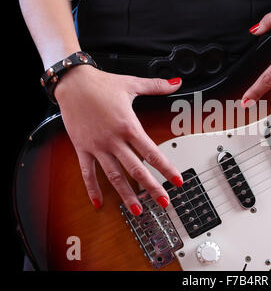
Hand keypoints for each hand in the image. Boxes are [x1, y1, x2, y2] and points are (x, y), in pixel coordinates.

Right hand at [55, 65, 183, 214]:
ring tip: (137, 210)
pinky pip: (88, 172)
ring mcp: (97, 147)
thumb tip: (175, 82)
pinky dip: (92, 188)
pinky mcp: (82, 148)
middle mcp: (113, 140)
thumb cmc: (101, 84)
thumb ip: (156, 86)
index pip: (152, 152)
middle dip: (152, 187)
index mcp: (128, 126)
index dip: (166, 168)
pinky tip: (99, 202)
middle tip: (164, 202)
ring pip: (114, 176)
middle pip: (136, 169)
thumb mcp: (131, 84)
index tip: (177, 180)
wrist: (71, 82)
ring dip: (126, 194)